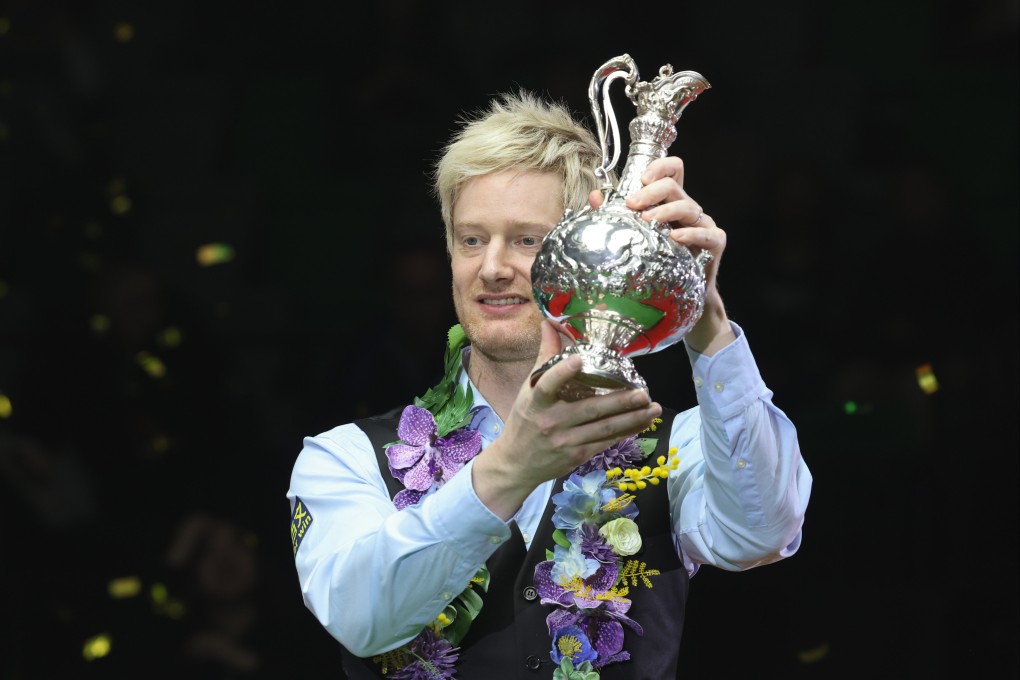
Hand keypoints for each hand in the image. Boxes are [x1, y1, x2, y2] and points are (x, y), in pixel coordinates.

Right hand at [472, 321, 661, 518]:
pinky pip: (605, 442)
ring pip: (604, 428)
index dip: (562, 372)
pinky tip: (642, 423)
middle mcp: (552, 421)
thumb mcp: (528, 390)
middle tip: (643, 393)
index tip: (579, 359)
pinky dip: (625, 432)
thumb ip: (545, 357)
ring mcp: (566, 440)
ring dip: (632, 419)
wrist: (516, 464)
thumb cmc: (524, 421)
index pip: (547, 384)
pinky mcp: (577, 455)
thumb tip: (550, 323)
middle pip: (590, 409)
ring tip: (654, 408)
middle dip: (620, 402)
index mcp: (537, 402)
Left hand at [589, 156, 733, 354]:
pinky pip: (707, 233)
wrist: (678, 298)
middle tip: (632, 204)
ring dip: (666, 210)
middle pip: (674, 186)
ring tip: (646, 219)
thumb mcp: (634, 236)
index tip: (641, 178)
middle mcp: (688, 208)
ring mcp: (703, 224)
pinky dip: (691, 234)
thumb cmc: (655, 263)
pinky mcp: (715, 242)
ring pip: (688, 206)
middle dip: (651, 191)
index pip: (673, 170)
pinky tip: (675, 237)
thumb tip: (594, 196)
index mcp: (670, 201)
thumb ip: (614, 215)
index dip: (660, 167)